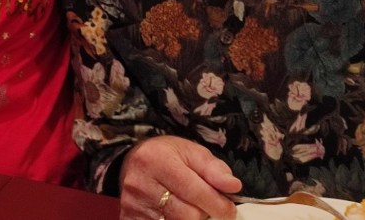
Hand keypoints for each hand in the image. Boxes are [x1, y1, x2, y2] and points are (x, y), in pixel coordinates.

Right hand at [118, 136, 240, 219]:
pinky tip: (176, 214)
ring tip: (191, 208)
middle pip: (186, 215)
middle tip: (206, 207)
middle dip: (203, 214)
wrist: (133, 161)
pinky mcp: (130, 217)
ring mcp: (133, 204)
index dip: (218, 205)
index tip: (229, 210)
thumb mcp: (191, 152)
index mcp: (157, 160)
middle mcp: (141, 183)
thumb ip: (213, 169)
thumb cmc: (166, 156)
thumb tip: (233, 186)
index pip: (194, 191)